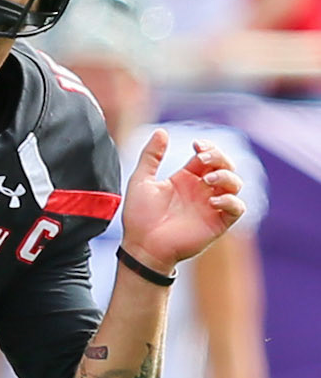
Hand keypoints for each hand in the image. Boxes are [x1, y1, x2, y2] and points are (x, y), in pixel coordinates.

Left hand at [120, 131, 244, 273]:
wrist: (142, 246)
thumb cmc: (139, 217)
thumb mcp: (141, 180)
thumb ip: (151, 156)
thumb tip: (161, 131)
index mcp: (187, 178)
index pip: (208, 156)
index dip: (208, 148)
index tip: (197, 146)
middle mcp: (202, 190)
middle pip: (226, 166)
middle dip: (220, 158)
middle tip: (203, 159)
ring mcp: (211, 206)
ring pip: (235, 184)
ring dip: (226, 176)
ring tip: (208, 179)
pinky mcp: (217, 223)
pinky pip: (237, 208)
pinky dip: (231, 200)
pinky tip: (213, 200)